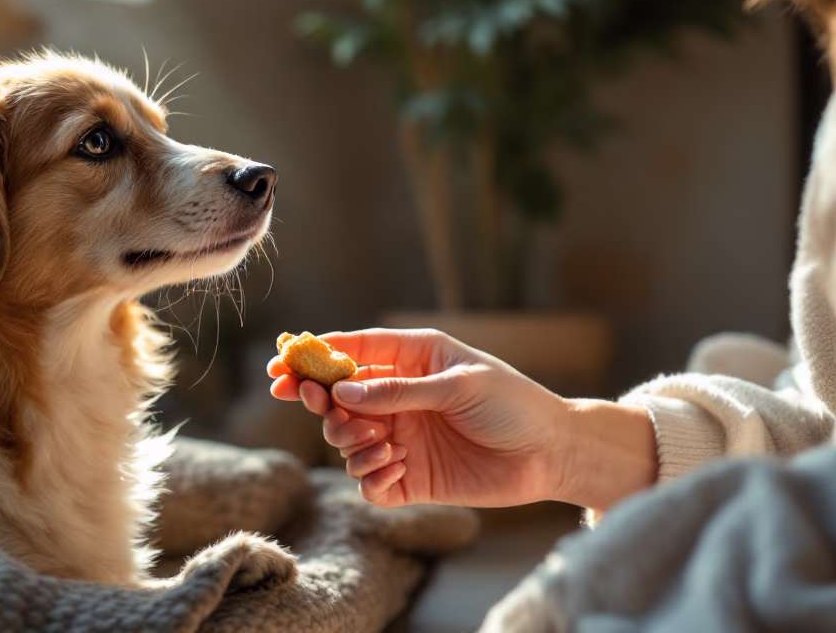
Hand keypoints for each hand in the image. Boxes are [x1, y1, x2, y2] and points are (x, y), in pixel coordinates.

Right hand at [268, 328, 655, 510]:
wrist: (553, 454)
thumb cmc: (514, 404)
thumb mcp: (458, 385)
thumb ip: (399, 391)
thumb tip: (342, 393)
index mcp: (410, 360)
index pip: (350, 353)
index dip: (314, 358)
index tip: (282, 365)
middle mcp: (399, 398)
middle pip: (337, 398)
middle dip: (320, 402)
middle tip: (315, 405)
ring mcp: (402, 437)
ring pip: (346, 440)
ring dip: (350, 441)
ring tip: (380, 443)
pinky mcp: (410, 477)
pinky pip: (369, 481)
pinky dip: (370, 477)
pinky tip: (392, 470)